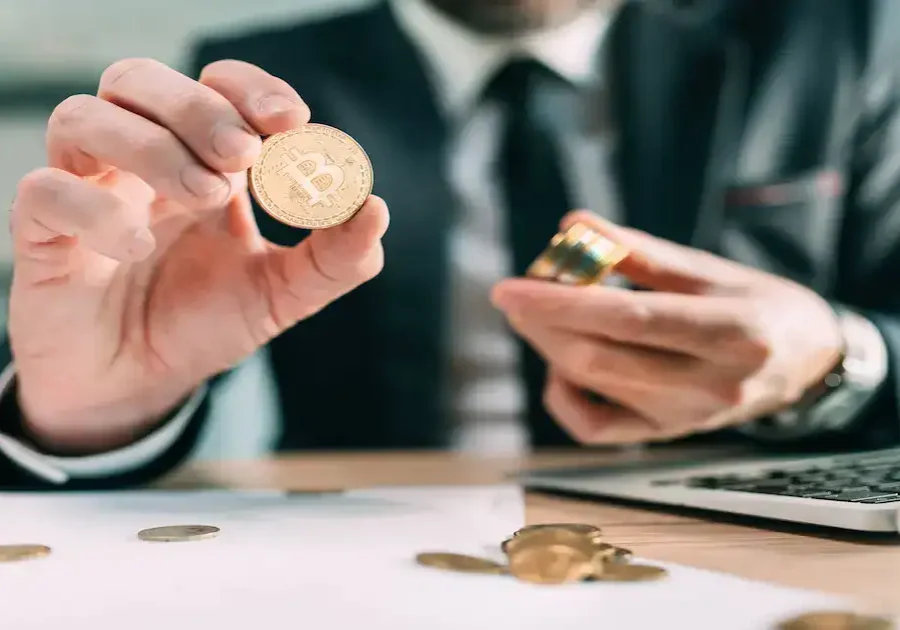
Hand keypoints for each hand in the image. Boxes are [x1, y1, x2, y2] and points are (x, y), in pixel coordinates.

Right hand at [9, 58, 387, 452]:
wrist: (137, 386)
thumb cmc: (204, 323)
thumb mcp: (282, 294)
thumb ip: (334, 258)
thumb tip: (376, 208)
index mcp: (200, 161)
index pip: (216, 87)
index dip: (250, 89)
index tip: (290, 120)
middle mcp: (138, 162)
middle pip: (142, 82)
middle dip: (200, 109)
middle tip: (245, 157)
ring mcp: (87, 190)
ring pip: (83, 117)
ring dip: (150, 146)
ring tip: (205, 197)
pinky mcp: (43, 234)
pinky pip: (44, 191)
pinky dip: (93, 207)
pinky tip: (138, 246)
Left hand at [492, 211, 842, 444]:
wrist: (808, 362)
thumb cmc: (757, 304)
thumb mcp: (709, 268)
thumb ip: (639, 252)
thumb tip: (573, 225)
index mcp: (728, 331)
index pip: (627, 319)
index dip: (560, 304)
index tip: (508, 288)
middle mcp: (709, 383)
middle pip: (598, 359)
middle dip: (542, 325)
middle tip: (516, 294)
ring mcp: (687, 417)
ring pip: (592, 387)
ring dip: (551, 347)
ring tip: (542, 315)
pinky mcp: (668, 435)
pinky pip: (596, 427)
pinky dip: (565, 396)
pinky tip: (564, 366)